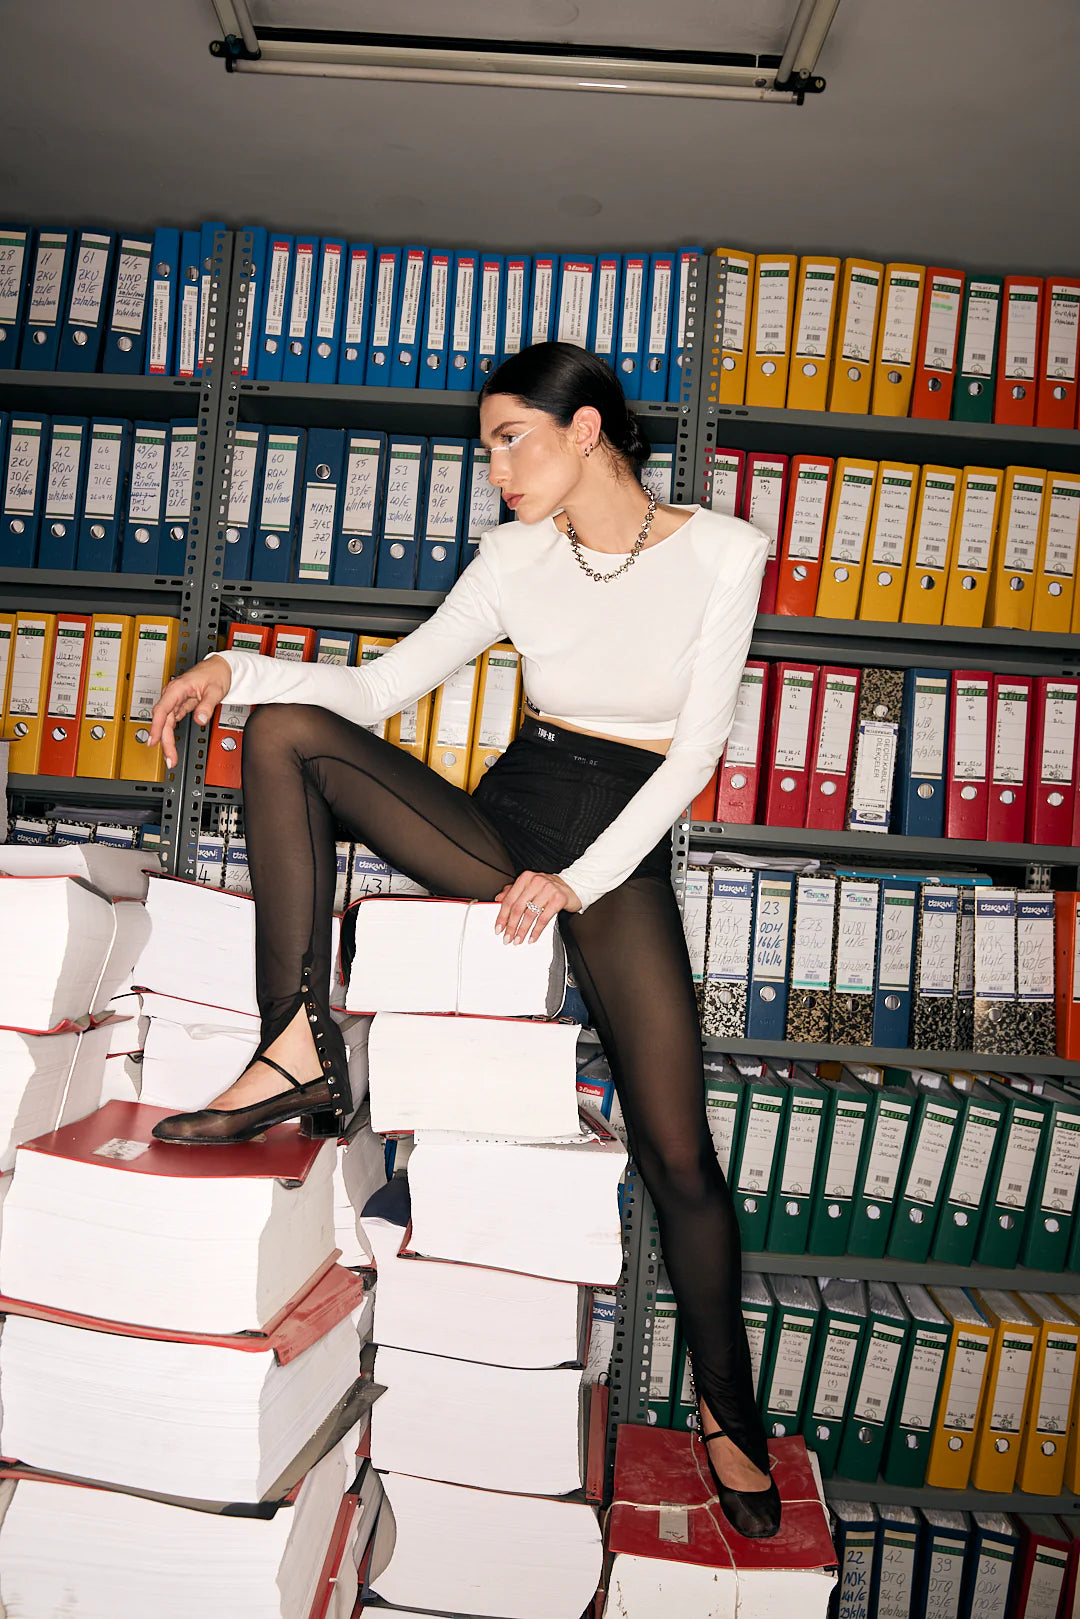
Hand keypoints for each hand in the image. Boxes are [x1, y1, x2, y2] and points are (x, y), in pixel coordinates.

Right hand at [147, 654, 232, 769]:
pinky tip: (171, 745)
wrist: (220, 667)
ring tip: (170, 757)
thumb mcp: (215, 690)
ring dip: (167, 740)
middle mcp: (172, 694)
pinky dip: (170, 733)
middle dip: (164, 741)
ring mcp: (175, 700)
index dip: (155, 727)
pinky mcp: (179, 705)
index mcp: (177, 688)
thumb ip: (207, 706)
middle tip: (169, 759)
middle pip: (163, 721)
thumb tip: (200, 719)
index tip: (153, 741)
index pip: (162, 710)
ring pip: (166, 723)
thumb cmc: (216, 674)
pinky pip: (171, 721)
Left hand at [493, 871, 580, 944]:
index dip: (502, 916)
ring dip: (522, 930)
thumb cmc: (549, 887)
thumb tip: (498, 900)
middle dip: (511, 926)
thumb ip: (513, 891)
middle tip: (508, 937)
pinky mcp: (558, 899)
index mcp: (526, 878)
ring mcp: (548, 889)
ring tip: (518, 939)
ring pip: (530, 915)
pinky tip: (532, 937)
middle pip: (518, 908)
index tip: (499, 928)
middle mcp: (536, 881)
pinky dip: (536, 931)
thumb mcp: (529, 886)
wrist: (572, 886)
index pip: (509, 900)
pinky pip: (543, 919)